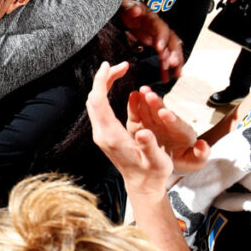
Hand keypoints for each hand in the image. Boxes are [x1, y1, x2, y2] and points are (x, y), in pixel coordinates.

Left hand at [86, 62, 174, 199]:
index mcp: (111, 136)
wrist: (143, 185)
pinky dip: (105, 94)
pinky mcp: (104, 134)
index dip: (101, 81)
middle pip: (93, 99)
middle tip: (122, 65)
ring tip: (120, 71)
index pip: (98, 102)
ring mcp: (101, 134)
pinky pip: (99, 108)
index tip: (109, 65)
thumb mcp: (156, 161)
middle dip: (104, 78)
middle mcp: (101, 133)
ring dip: (104, 85)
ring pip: (94, 103)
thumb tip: (144, 132)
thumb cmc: (152, 173)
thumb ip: (150, 146)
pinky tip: (116, 87)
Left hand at [118, 0, 184, 81]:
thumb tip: (136, 10)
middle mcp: (160, 30)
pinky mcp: (157, 45)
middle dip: (173, 52)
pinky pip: (164, 57)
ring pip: (171, 51)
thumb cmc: (128, 10)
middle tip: (172, 63)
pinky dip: (165, 68)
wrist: (128, 12)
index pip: (161, 29)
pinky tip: (166, 78)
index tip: (160, 48)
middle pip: (171, 41)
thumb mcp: (127, 7)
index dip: (162, 38)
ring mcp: (160, 39)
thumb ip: (131, 9)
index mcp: (154, 21)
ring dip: (175, 62)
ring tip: (176, 74)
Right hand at [127, 85, 209, 173]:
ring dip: (145, 99)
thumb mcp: (194, 162)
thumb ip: (201, 154)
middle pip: (161, 112)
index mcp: (180, 132)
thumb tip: (203, 145)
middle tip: (150, 95)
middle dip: (156, 103)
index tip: (164, 113)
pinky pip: (137, 113)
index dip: (170, 118)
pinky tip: (133, 95)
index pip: (176, 124)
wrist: (168, 162)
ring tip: (141, 91)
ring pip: (149, 109)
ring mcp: (153, 123)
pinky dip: (134, 104)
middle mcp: (166, 124)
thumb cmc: (183, 161)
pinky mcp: (140, 124)